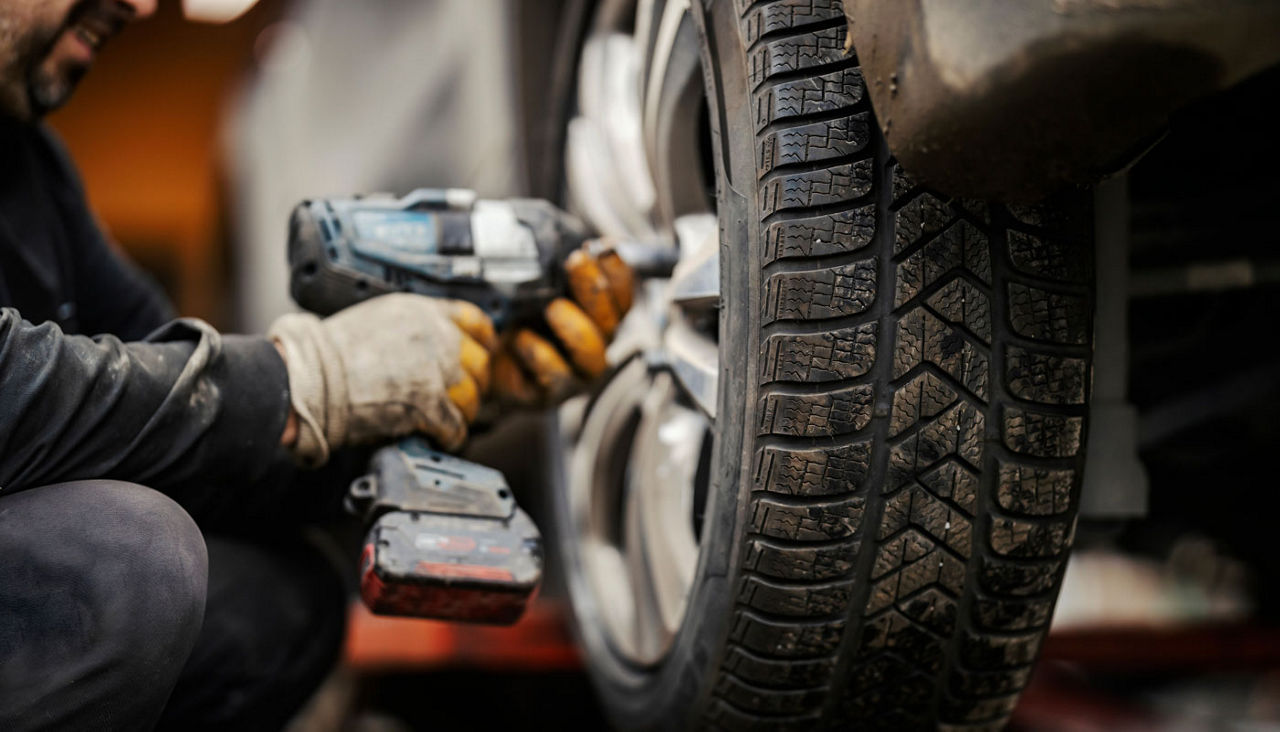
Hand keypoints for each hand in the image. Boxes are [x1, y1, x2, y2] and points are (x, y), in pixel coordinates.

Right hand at [269, 293, 495, 465]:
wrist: (309, 377)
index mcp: (422, 311)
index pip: (473, 321)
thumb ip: (410, 330)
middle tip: (461, 397)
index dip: (483, 342)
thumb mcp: (376, 320)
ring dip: (461, 412)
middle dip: (473, 383)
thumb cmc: (328, 354)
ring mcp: (436, 370)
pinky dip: (450, 437)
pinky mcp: (430, 403)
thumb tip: (425, 349)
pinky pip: (455, 426)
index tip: (484, 352)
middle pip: (478, 363)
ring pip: (471, 397)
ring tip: (446, 421)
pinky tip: (440, 439)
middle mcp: (436, 336)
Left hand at [492, 241, 633, 405]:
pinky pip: (556, 378)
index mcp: (595, 314)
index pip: (621, 294)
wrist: (479, 358)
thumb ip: (548, 265)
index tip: (604, 248)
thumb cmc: (510, 316)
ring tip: (551, 308)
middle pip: (613, 320)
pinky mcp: (550, 393)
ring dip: (576, 327)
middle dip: (596, 288)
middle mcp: (593, 343)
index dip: (619, 272)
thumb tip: (553, 235)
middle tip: (575, 261)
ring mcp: (575, 371)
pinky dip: (540, 354)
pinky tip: (521, 337)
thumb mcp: (526, 285)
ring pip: (593, 353)